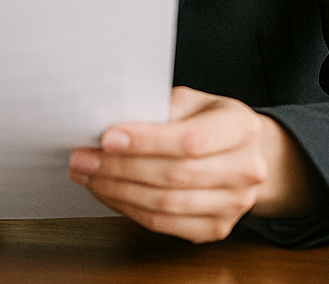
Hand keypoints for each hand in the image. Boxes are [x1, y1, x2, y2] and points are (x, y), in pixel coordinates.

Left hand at [68, 86, 321, 242]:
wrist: (240, 152)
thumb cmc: (204, 120)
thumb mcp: (188, 101)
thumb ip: (156, 110)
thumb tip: (106, 122)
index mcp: (241, 127)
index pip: (190, 140)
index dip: (146, 141)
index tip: (107, 138)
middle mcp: (246, 168)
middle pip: (173, 175)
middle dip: (119, 167)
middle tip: (82, 157)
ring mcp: (235, 204)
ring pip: (165, 204)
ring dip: (116, 190)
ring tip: (86, 174)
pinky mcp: (217, 228)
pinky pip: (164, 224)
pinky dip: (128, 209)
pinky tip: (107, 192)